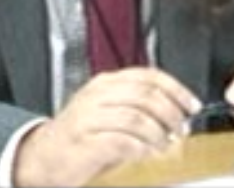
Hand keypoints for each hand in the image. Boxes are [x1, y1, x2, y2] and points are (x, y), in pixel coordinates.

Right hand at [14, 67, 199, 186]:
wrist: (42, 157)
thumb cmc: (78, 136)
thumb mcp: (107, 111)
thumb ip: (136, 106)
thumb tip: (175, 112)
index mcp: (106, 83)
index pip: (149, 76)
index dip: (176, 89)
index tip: (191, 105)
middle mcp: (97, 96)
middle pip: (147, 96)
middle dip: (171, 114)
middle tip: (180, 128)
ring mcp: (89, 118)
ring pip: (137, 118)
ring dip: (159, 134)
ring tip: (165, 144)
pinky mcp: (86, 142)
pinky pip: (122, 141)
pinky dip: (141, 148)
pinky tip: (146, 153)